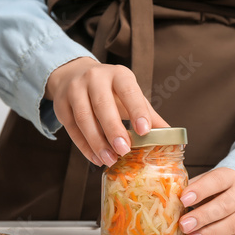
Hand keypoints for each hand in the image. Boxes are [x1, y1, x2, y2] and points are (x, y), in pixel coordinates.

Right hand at [45, 57, 168, 166]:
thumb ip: (149, 115)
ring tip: (110, 159)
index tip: (145, 130)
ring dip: (97, 142)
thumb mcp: (130, 95)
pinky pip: (72, 129)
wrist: (74, 75)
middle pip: (103, 105)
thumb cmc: (110, 90)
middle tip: (124, 150)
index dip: (137, 110)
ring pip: (84, 118)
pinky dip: (84, 146)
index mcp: (118, 75)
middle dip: (113, 129)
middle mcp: (94, 78)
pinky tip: (96, 158)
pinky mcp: (61, 105)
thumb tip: (174, 138)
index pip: (128, 90)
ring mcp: (74, 90)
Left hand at [178, 167, 234, 234]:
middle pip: (224, 205)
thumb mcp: (209, 181)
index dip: (200, 190)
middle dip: (202, 216)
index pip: (216, 181)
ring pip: (231, 224)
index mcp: (231, 177)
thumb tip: (170, 198)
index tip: (183, 199)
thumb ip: (193, 188)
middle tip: (184, 224)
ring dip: (208, 233)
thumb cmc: (222, 188)